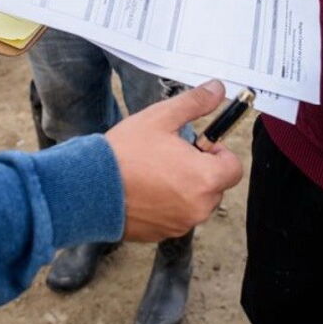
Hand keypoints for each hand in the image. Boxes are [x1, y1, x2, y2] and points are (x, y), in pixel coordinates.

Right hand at [106, 80, 243, 241]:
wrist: (88, 188)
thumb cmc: (124, 154)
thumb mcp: (160, 118)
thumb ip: (194, 104)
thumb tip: (217, 89)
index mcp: (204, 178)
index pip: (234, 168)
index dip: (219, 153)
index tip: (198, 146)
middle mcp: (198, 206)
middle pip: (216, 185)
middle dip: (200, 170)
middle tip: (171, 156)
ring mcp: (181, 224)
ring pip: (196, 202)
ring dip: (185, 188)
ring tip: (154, 173)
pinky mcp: (163, 234)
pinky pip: (177, 216)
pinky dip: (168, 205)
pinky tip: (144, 190)